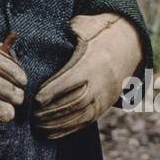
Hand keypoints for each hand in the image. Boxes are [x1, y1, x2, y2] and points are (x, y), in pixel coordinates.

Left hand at [33, 14, 140, 139]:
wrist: (127, 48)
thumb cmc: (96, 36)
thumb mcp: (85, 27)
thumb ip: (67, 30)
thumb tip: (42, 27)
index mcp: (93, 62)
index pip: (72, 80)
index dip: (54, 90)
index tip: (36, 97)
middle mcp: (100, 82)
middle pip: (76, 101)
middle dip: (52, 111)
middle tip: (31, 115)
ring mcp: (103, 97)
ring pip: (80, 115)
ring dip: (57, 123)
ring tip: (36, 125)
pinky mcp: (102, 108)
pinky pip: (85, 123)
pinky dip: (66, 130)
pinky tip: (48, 133)